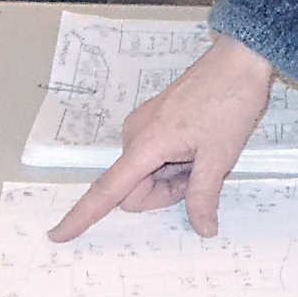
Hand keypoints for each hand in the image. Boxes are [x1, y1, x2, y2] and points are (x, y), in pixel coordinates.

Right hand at [46, 34, 274, 240]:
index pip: (107, 190)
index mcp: (145, 144)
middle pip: (135, 189)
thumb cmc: (229, 103)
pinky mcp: (156, 120)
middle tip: (201, 171)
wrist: (240, 61)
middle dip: (165, 192)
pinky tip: (200, 144)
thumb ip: (203, 196)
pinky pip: (156, 157)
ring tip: (204, 151)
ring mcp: (145, 125)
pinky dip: (175, 162)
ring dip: (174, 176)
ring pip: (148, 174)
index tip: (57, 235)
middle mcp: (136, 134)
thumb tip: (203, 228)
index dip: (82, 216)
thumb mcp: (219, 156)